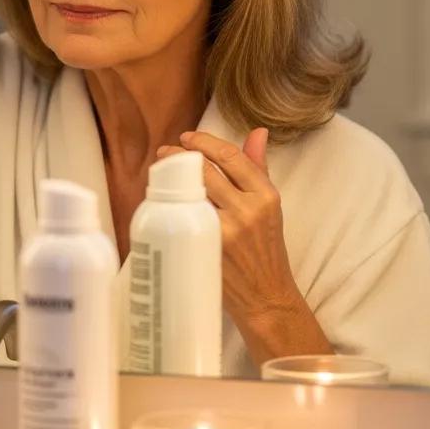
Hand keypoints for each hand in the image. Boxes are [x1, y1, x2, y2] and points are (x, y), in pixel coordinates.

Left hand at [157, 128, 331, 362]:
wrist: (266, 296)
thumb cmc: (266, 249)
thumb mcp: (270, 205)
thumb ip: (258, 167)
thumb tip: (257, 132)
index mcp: (266, 195)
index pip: (230, 157)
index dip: (204, 142)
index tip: (187, 137)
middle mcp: (248, 210)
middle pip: (205, 171)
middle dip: (179, 156)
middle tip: (164, 153)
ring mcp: (227, 231)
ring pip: (191, 192)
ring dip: (170, 178)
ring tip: (159, 172)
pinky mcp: (209, 249)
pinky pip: (184, 218)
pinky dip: (171, 205)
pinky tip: (162, 199)